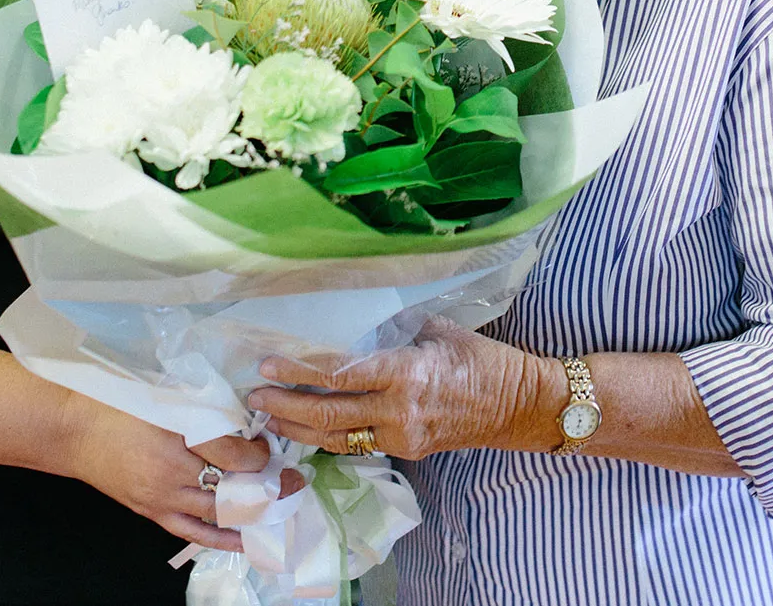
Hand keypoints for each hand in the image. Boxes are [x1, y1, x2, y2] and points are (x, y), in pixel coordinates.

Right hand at [67, 400, 268, 549]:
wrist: (75, 431)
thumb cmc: (118, 404)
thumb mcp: (164, 395)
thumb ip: (203, 406)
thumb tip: (242, 417)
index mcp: (175, 437)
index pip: (232, 454)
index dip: (258, 454)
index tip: (268, 447)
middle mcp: (171, 473)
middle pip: (230, 488)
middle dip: (266, 487)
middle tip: (293, 482)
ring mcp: (160, 498)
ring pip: (217, 513)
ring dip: (251, 512)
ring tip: (279, 508)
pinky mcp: (152, 513)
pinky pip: (193, 533)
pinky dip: (221, 539)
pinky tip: (245, 540)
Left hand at [246, 318, 561, 460]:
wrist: (519, 405)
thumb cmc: (480, 358)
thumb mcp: (437, 330)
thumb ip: (393, 331)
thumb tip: (351, 320)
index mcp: (407, 373)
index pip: (341, 375)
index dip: (300, 372)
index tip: (269, 365)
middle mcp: (400, 411)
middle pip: (328, 417)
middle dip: (285, 407)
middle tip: (254, 396)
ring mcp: (402, 437)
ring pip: (336, 440)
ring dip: (298, 428)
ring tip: (267, 415)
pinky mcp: (406, 452)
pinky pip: (357, 446)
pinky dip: (326, 438)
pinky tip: (304, 428)